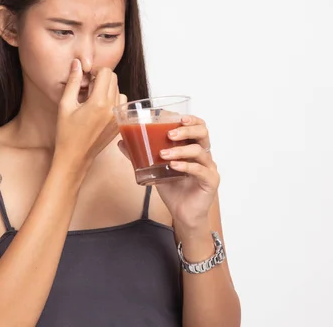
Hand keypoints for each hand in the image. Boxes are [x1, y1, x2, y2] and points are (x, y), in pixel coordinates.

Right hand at [56, 59, 126, 165]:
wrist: (75, 157)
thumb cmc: (66, 133)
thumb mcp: (65, 105)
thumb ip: (72, 82)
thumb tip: (77, 64)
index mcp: (98, 102)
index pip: (106, 73)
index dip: (95, 71)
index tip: (86, 77)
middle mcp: (112, 109)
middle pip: (114, 79)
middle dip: (101, 78)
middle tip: (87, 87)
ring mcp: (117, 117)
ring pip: (119, 90)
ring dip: (107, 89)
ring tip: (93, 98)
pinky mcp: (119, 124)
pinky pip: (121, 104)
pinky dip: (113, 100)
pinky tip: (100, 107)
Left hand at [118, 115, 219, 229]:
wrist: (182, 215)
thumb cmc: (173, 190)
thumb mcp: (155, 169)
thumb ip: (141, 156)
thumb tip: (122, 142)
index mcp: (193, 148)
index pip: (198, 127)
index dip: (191, 119)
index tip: (177, 117)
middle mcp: (204, 155)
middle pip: (203, 133)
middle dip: (186, 130)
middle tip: (169, 134)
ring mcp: (209, 168)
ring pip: (199, 151)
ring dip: (180, 150)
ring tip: (163, 154)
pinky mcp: (210, 181)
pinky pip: (200, 170)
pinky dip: (186, 166)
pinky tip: (173, 166)